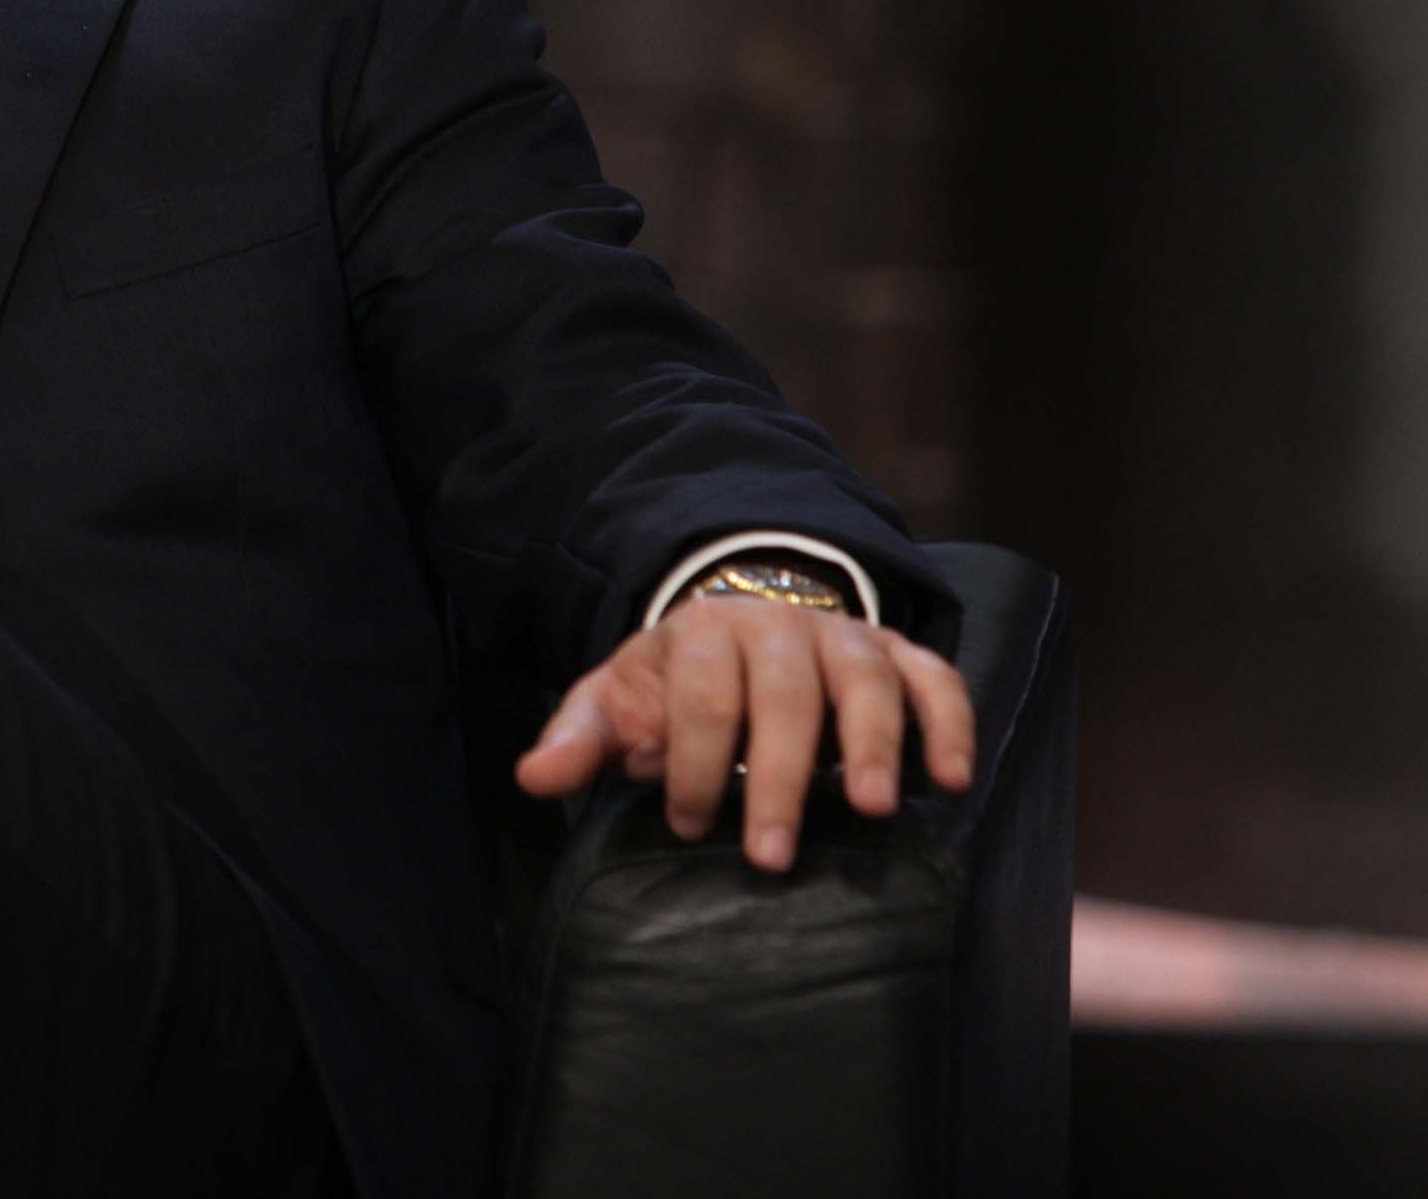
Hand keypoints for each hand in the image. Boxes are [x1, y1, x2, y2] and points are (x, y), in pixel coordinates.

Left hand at [512, 594, 977, 870]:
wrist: (738, 628)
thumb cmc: (674, 685)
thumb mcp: (617, 702)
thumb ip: (580, 739)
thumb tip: (531, 779)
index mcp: (703, 632)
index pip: (702, 698)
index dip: (692, 763)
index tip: (684, 824)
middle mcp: (780, 626)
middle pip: (785, 697)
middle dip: (778, 778)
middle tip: (771, 855)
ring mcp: (845, 637)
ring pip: (865, 682)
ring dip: (872, 745)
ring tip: (871, 810)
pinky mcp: (898, 656)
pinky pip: (934, 678)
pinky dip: (947, 721)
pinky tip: (950, 779)